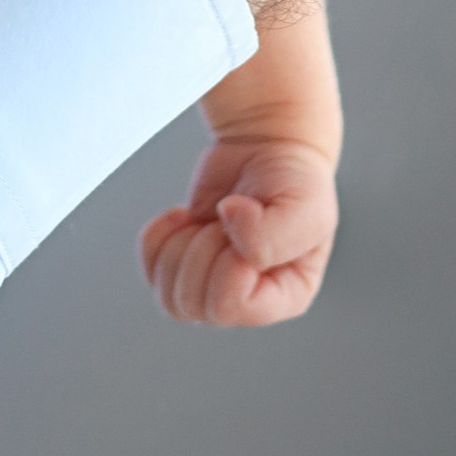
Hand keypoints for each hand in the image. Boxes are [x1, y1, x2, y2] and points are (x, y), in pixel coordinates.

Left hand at [139, 137, 339, 326]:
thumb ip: (272, 234)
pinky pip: (150, 271)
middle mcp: (249, 303)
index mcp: (286, 297)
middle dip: (204, 248)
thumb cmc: (295, 180)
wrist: (266, 148)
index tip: (249, 221)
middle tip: (227, 220)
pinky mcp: (183, 268)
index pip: (234, 306)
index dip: (230, 262)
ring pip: (169, 298)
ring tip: (209, 222)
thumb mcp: (305, 205)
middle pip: (194, 303)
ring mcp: (213, 289)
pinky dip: (158, 237)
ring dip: (180, 246)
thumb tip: (226, 221)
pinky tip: (185, 217)